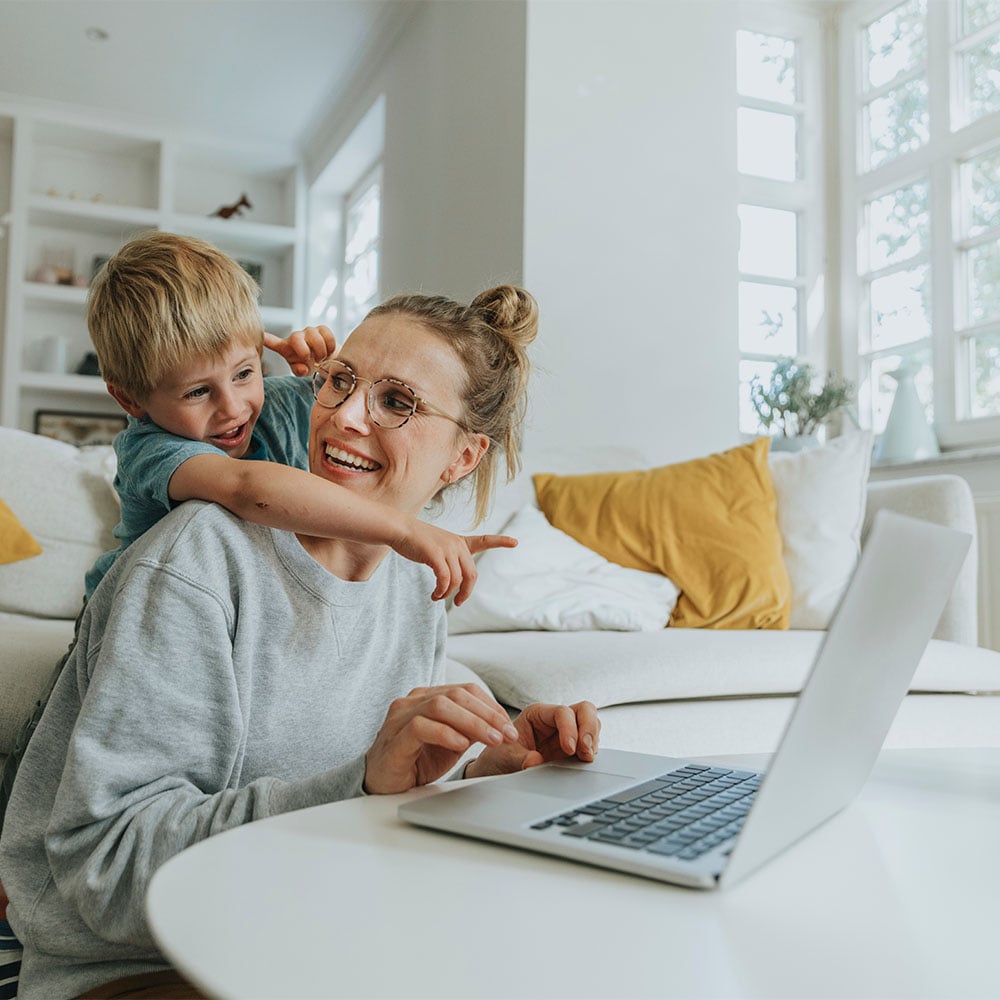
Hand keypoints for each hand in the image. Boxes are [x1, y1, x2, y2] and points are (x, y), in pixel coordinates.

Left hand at [264, 326, 337, 375]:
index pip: (273, 342)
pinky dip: (330, 345)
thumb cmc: (311, 365)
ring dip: (320, 351)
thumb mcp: (302, 371)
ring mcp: (309, 332)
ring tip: (322, 358)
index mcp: (286, 348)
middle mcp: (296, 337)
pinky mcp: (322, 329)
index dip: (267, 339)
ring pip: (314, 335)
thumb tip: (302, 368)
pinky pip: (326, 333)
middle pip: (296, 337)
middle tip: (313, 361)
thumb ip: (299, 371)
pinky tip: (329, 352)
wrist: (328, 362)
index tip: (261, 337)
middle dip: (305, 351)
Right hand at [364, 684, 519, 793]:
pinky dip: (445, 733)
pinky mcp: (394, 738)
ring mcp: (400, 718)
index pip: (465, 690)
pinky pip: (420, 727)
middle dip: (487, 714)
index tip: (509, 726)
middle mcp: (412, 701)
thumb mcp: (451, 742)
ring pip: (440, 706)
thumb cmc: (416, 760)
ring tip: (492, 740)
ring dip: (472, 722)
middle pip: (456, 695)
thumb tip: (501, 725)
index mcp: (427, 697)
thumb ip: (470, 728)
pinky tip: (461, 745)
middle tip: (507, 734)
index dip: (491, 706)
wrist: (382, 782)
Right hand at [393, 519, 516, 604]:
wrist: (399, 529)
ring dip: (448, 594)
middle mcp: (457, 545)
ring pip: (457, 580)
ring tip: (437, 596)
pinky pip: (444, 579)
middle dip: (466, 592)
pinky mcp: (435, 554)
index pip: (484, 540)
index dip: (500, 542)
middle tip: (458, 603)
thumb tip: (451, 585)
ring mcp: (447, 548)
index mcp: (459, 542)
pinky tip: (434, 594)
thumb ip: (448, 562)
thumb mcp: (437, 548)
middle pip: (471, 575)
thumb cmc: (416, 541)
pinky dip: (441, 591)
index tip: (516, 542)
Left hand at [465, 701, 600, 778]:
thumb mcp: (505, 758)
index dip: (569, 728)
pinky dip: (592, 751)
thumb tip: (535, 761)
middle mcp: (554, 720)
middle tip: (586, 751)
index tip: (569, 749)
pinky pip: (591, 743)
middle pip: (584, 710)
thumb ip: (519, 759)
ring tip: (586, 758)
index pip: (562, 712)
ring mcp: (566, 733)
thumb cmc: (499, 757)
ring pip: (592, 723)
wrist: (498, 771)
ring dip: (593, 740)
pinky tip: (585, 762)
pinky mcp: (573, 748)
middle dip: (589, 729)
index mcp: (537, 714)